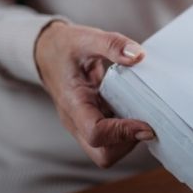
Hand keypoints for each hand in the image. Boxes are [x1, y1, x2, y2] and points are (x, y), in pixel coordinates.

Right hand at [34, 21, 153, 167]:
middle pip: (103, 154)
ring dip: (129, 139)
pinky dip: (126, 131)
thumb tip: (138, 56)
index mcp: (73, 103)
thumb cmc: (64, 47)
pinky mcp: (92, 123)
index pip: (96, 133)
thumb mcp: (86, 38)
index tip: (146, 123)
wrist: (45, 53)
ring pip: (107, 151)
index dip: (123, 133)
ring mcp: (83, 125)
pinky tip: (136, 109)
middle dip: (128, 143)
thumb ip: (112, 44)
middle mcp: (76, 121)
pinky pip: (110, 140)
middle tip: (144, 120)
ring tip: (141, 113)